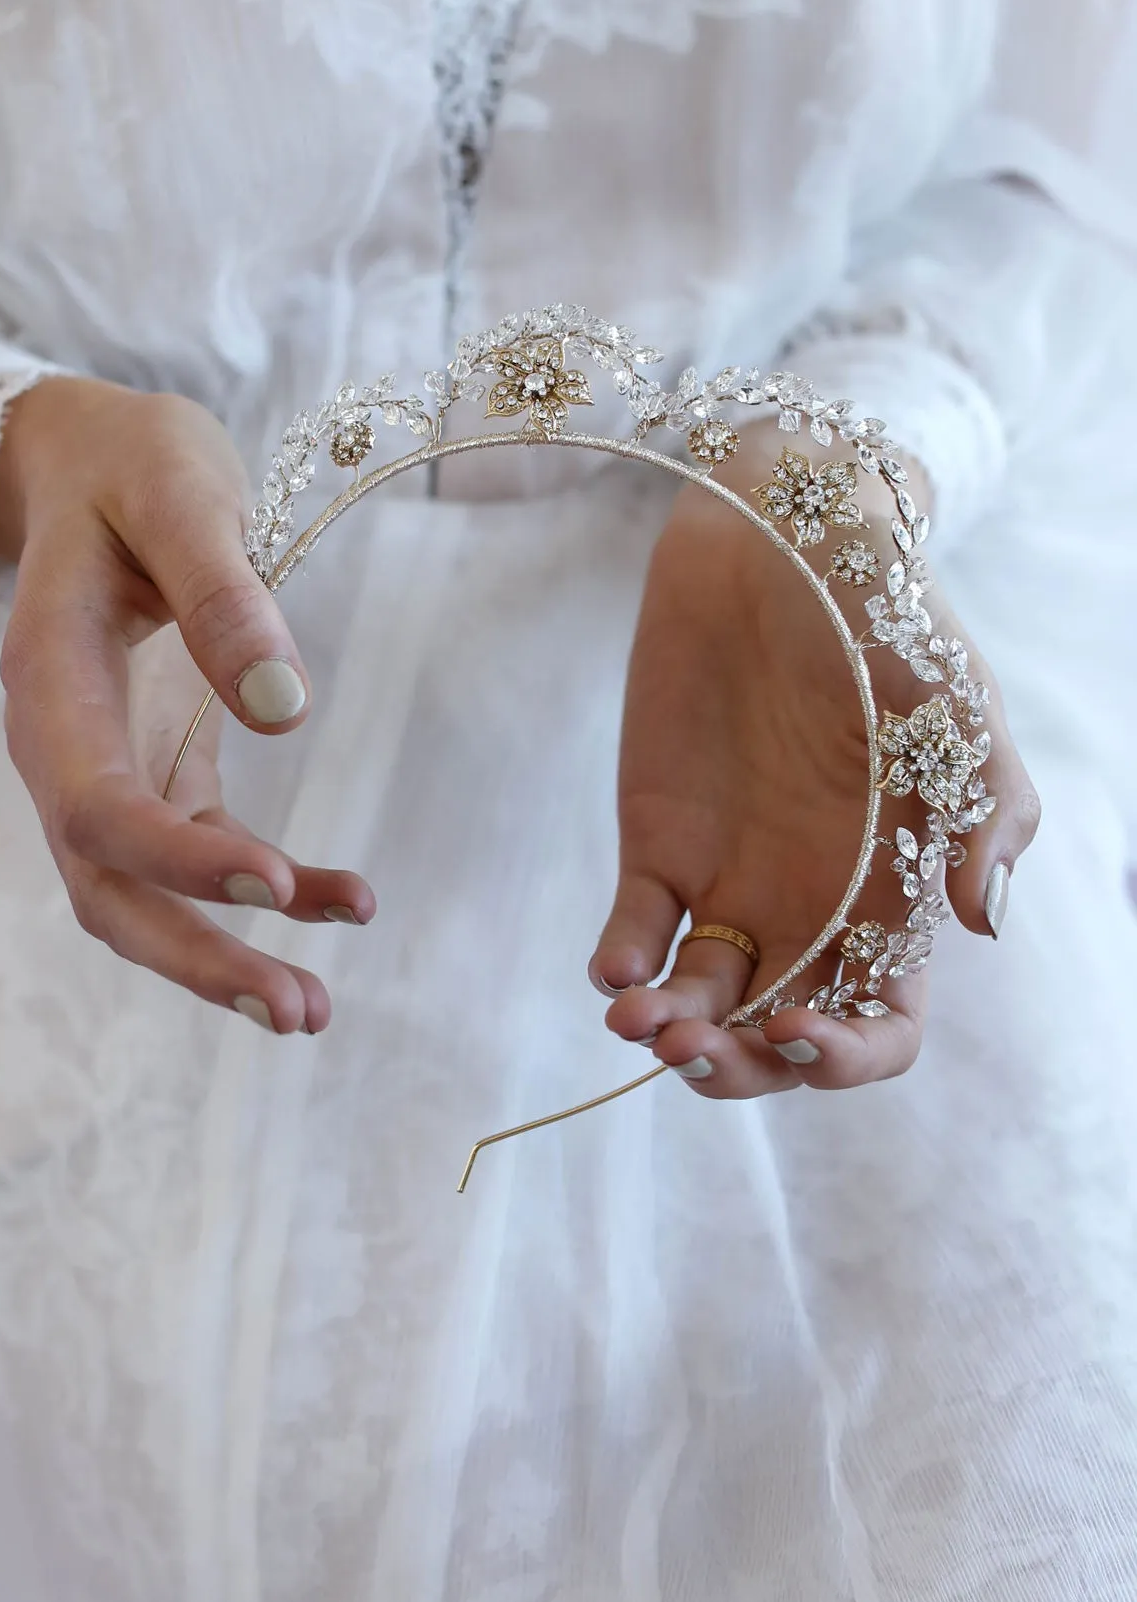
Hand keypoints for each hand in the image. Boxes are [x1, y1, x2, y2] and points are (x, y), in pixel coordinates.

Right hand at [0, 376, 374, 1035]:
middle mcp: (62, 746)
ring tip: (316, 1010)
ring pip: (143, 898)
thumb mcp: (179, 493)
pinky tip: (347, 901)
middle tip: (296, 1011)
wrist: (94, 462)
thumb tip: (288, 711)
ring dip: (222, 957)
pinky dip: (266, 888)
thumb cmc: (131, 465)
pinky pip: (201, 856)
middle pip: (106, 888)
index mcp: (49, 681)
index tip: (270, 882)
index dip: (173, 858)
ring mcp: (107, 769)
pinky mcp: (158, 771)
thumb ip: (224, 595)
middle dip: (195, 959)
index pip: (94, 803)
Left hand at [591, 428, 1039, 1096]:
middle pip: (778, 1034)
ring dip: (669, 1029)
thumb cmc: (888, 613)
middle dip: (738, 1066)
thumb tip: (986, 920)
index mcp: (895, 894)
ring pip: (700, 998)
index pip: (882, 1022)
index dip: (846, 1055)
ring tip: (638, 1018)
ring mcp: (731, 877)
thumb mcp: (959, 703)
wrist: (783, 535)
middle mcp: (814, 904)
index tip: (799, 1029)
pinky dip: (619, 964)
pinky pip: (635, 930)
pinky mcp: (658, 841)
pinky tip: (613, 969)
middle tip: (689, 1046)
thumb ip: (987, 808)